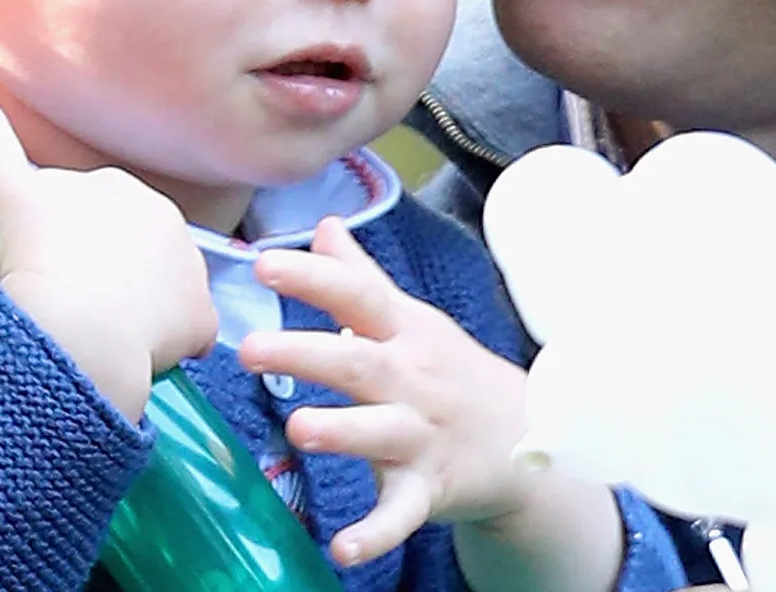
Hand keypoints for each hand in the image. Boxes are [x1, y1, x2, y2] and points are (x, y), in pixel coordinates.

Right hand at [0, 84, 218, 421]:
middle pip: (136, 249)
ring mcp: (188, 267)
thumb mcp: (4, 194)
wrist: (75, 324)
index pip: (100, 212)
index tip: (51, 266)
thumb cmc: (35, 256)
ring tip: (101, 333)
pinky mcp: (200, 316)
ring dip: (143, 306)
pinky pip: (190, 329)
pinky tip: (141, 355)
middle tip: (71, 300)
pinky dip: (174, 343)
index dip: (74, 242)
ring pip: (164, 288)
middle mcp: (165, 218)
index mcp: (119, 187)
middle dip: (112, 270)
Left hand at [240, 216, 540, 567]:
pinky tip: (342, 550)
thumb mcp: (411, 317)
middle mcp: (410, 379)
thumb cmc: (449, 369)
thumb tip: (324, 225)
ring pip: (378, 434)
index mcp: (403, 332)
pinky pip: (400, 513)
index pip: (356, 296)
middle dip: (305, 353)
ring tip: (298, 428)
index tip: (264, 262)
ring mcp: (420, 435)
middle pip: (358, 362)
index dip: (312, 277)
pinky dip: (375, 534)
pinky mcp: (428, 488)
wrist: (526, 434)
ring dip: (341, 432)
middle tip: (250, 348)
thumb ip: (360, 275)